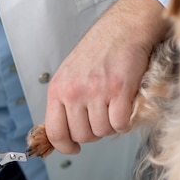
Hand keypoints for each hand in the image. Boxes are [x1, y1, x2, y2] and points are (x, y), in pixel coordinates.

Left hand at [44, 0, 169, 153]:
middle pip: (81, 135)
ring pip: (101, 132)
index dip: (64, 146)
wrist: (123, 30)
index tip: (73, 149)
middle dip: (93, 133)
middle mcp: (74, 92)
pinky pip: (119, 125)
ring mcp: (96, 92)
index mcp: (58, 89)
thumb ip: (64, 102)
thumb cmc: (98, 52)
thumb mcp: (69, 75)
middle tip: (100, 118)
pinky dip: (124, 122)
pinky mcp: (119, 91)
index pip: (55, 131)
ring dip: (109, 125)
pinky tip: (124, 107)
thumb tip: (64, 133)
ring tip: (112, 107)